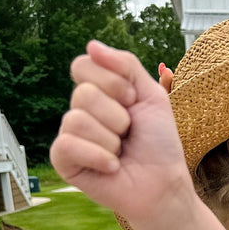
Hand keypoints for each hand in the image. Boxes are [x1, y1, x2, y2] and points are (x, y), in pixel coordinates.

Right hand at [49, 41, 189, 226]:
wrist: (164, 184)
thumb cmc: (159, 144)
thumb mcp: (151, 95)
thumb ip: (126, 65)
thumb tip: (91, 45)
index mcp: (98, 92)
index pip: (83, 65)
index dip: (114, 82)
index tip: (133, 101)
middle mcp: (80, 111)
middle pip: (84, 93)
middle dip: (118, 115)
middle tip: (130, 133)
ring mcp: (70, 136)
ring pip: (77, 120)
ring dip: (111, 139)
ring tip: (121, 153)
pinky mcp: (64, 161)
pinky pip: (67, 145)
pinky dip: (98, 156)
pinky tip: (113, 167)